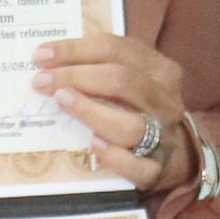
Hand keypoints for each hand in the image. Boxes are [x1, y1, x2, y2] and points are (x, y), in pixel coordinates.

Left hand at [34, 31, 200, 191]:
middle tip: (42, 81)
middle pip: (121, 81)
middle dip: (75, 77)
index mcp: (160, 70)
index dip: (75, 50)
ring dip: (91, 112)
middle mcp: (166, 100)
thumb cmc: (143, 108)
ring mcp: (165, 135)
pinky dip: (114, 156)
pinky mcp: (158, 169)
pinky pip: (137, 166)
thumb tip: (51, 60)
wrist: (178, 153)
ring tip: (62, 102)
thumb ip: (105, 66)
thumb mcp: (136, 78)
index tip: (41, 56)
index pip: (115, 49)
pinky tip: (93, 145)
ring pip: (130, 125)